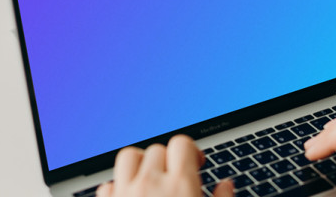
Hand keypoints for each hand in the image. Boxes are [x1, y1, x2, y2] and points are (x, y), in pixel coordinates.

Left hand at [96, 135, 232, 196]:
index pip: (182, 144)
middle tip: (174, 179)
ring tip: (150, 179)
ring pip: (129, 157)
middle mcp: (151, 185)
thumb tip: (226, 184)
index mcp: (181, 186)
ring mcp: (125, 195)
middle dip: (168, 160)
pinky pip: (108, 184)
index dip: (190, 151)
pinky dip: (118, 186)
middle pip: (157, 149)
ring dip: (140, 165)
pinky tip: (129, 196)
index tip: (194, 164)